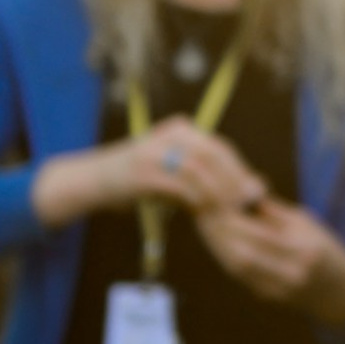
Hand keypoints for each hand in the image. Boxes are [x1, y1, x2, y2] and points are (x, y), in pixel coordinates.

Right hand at [30, 118, 260, 225]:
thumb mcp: (171, 172)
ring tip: (230, 211)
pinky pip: (178, 185)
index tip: (254, 191)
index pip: (219, 148)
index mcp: (180, 129)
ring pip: (199, 170)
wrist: (90, 181)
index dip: (239, 170)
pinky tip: (204, 214)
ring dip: (218, 192)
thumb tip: (247, 189)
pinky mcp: (143, 171)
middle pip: (214, 156)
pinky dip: (196, 200)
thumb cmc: (136, 181)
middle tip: (249, 202)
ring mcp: (155, 151)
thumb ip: (203, 177)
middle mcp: (169, 135)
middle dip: (234, 180)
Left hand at [193, 196, 344, 324]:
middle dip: (219, 227)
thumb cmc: (324, 248)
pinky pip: (237, 272)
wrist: (338, 292)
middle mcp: (290, 274)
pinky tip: (215, 236)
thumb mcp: (306, 224)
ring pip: (235, 264)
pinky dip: (223, 252)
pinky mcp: (265, 296)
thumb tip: (242, 193)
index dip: (237, 216)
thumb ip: (274, 214)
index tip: (219, 196)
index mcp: (305, 251)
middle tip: (202, 205)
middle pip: (242, 251)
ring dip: (216, 240)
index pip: (262, 233)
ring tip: (204, 217)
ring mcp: (276, 289)